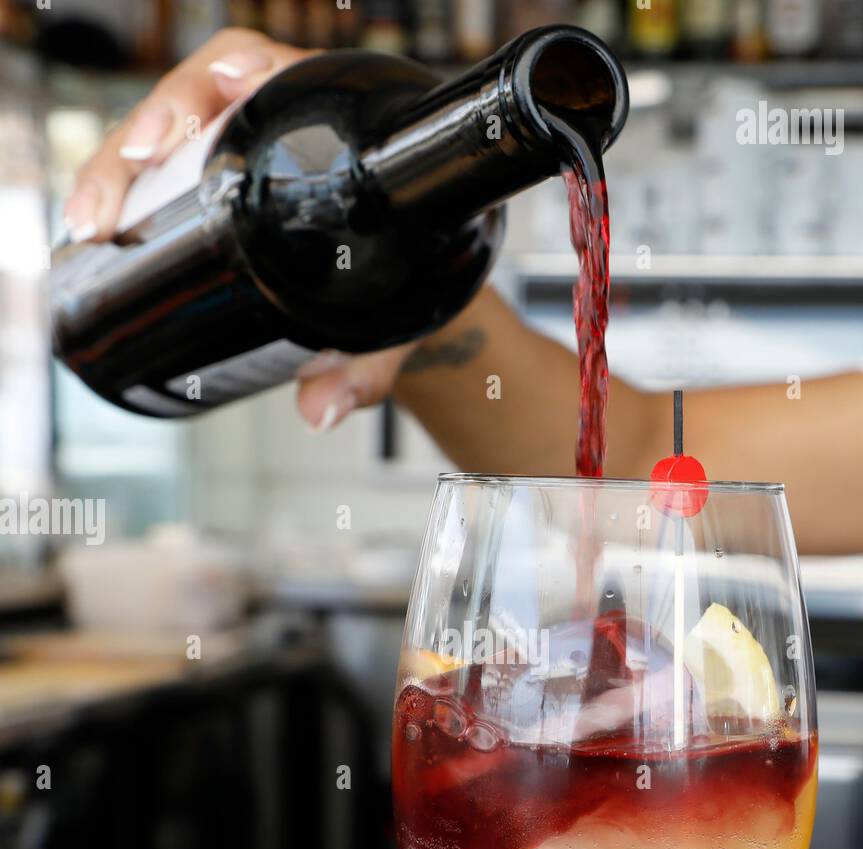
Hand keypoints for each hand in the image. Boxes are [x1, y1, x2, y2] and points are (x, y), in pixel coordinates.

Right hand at [63, 26, 412, 432]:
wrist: (416, 292)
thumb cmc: (412, 286)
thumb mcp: (398, 326)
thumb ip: (368, 367)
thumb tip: (319, 409)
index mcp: (336, 123)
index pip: (266, 69)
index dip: (223, 78)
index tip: (196, 111)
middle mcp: (281, 119)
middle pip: (197, 96)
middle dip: (141, 137)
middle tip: (107, 202)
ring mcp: (242, 146)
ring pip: (166, 133)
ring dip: (117, 169)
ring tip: (90, 224)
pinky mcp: (213, 177)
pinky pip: (160, 168)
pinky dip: (124, 191)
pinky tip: (97, 224)